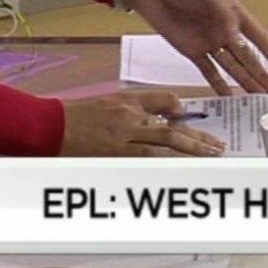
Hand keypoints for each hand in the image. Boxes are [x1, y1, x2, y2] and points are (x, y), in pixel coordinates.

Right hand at [59, 90, 225, 156]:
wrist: (50, 126)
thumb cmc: (75, 116)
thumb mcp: (106, 102)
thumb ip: (132, 107)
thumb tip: (159, 116)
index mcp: (128, 99)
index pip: (166, 99)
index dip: (182, 109)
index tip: (191, 119)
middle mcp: (131, 115)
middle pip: (173, 126)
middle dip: (199, 136)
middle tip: (218, 145)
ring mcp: (125, 135)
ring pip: (168, 143)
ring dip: (192, 150)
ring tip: (211, 156)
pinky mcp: (117, 154)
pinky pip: (151, 159)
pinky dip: (170, 163)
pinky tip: (184, 168)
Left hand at [118, 0, 267, 94]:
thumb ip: (226, 18)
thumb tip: (239, 40)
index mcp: (234, 14)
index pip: (259, 37)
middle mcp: (225, 31)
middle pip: (247, 57)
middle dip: (261, 75)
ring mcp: (209, 43)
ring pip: (231, 67)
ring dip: (244, 82)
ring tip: (257, 98)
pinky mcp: (192, 52)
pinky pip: (209, 71)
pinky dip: (218, 84)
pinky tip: (229, 97)